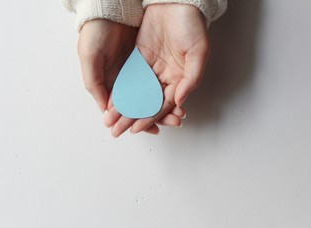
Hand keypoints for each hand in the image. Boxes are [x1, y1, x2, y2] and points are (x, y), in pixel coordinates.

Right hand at [78, 19, 183, 134]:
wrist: (110, 7)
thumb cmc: (94, 32)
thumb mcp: (90, 58)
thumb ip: (94, 84)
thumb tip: (104, 109)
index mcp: (108, 84)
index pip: (125, 108)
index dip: (136, 120)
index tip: (150, 129)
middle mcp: (124, 81)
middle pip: (142, 104)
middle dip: (157, 116)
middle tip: (173, 124)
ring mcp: (137, 71)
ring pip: (153, 94)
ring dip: (165, 105)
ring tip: (179, 115)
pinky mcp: (147, 60)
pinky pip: (159, 78)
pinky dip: (168, 89)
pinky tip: (178, 96)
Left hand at [104, 4, 209, 134]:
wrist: (175, 0)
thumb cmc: (191, 24)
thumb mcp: (199, 51)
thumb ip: (191, 78)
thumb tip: (180, 100)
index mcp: (180, 78)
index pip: (163, 104)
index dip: (150, 117)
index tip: (136, 128)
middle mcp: (165, 76)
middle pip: (147, 102)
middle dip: (133, 118)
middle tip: (118, 132)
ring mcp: (151, 68)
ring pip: (137, 93)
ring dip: (125, 108)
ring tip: (111, 121)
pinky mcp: (139, 58)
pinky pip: (129, 77)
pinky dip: (121, 89)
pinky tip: (112, 101)